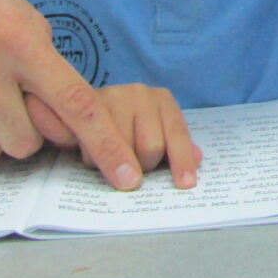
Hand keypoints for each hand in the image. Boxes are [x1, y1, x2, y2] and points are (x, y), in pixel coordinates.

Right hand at [84, 84, 201, 188]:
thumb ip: (174, 145)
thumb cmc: (122, 124)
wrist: (79, 107)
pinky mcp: (84, 110)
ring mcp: (112, 97)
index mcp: (162, 100)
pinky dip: (92, 159)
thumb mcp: (152, 132)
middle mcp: (139, 94)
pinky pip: (93, 150)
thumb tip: (198, 158)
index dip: (181, 161)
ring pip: (123, 152)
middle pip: (151, 148)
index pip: (177, 134)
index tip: (185, 184)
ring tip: (109, 158)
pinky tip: (91, 153)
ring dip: (114, 165)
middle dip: (141, 166)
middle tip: (131, 164)